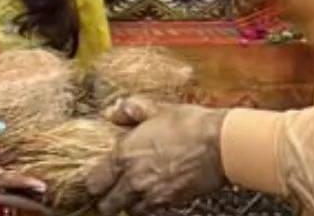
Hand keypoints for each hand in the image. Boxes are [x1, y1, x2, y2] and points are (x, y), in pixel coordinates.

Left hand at [86, 97, 227, 214]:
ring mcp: (152, 194)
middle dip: (107, 199)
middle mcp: (134, 179)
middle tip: (112, 190)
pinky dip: (148, 206)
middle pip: (107, 205)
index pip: (94, 182)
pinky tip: (154, 192)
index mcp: (124, 155)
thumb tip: (113, 111)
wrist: (220, 144)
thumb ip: (130, 110)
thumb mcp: (156, 108)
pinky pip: (150, 211)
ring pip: (128, 210)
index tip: (99, 177)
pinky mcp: (170, 203)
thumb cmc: (190, 124)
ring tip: (134, 191)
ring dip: (128, 203)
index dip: (94, 181)